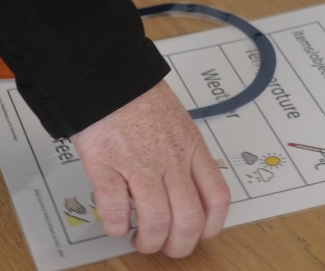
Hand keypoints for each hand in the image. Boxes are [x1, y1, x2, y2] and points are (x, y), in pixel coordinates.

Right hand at [71, 81, 230, 257]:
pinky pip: (115, 210)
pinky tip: (116, 223)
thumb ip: (185, 155)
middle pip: (188, 219)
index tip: (199, 234)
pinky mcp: (107, 165)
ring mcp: (139, 164)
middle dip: (178, 245)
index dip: (211, 226)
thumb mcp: (178, 123)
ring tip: (138, 238)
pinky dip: (116, 226)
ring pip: (156, 221)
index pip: (217, 197)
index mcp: (191, 149)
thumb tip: (186, 189)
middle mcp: (170, 160)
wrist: (108, 78)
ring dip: (148, 241)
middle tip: (166, 246)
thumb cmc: (141, 99)